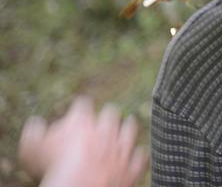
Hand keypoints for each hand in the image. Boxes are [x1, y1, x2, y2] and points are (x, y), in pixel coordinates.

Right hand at [18, 97, 147, 186]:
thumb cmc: (50, 167)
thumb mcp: (30, 148)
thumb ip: (33, 131)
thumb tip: (35, 123)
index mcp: (82, 121)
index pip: (83, 104)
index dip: (79, 107)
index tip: (78, 109)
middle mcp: (106, 129)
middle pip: (111, 113)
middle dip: (108, 113)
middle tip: (107, 114)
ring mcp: (121, 147)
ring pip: (130, 130)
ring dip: (128, 127)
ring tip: (128, 124)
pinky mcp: (130, 167)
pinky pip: (140, 157)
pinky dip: (138, 155)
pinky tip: (138, 153)